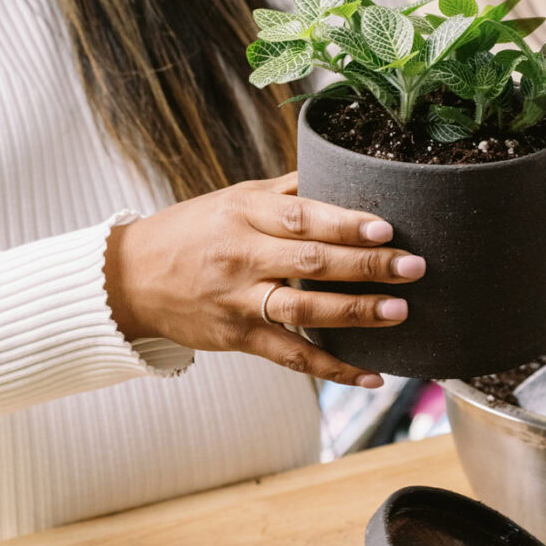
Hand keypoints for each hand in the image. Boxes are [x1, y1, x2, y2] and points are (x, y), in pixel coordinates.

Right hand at [104, 171, 424, 388]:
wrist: (131, 279)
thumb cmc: (190, 231)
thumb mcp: (232, 199)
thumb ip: (284, 191)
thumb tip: (339, 170)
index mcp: (242, 214)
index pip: (301, 217)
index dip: (344, 223)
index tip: (386, 227)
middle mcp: (240, 256)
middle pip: (311, 262)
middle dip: (367, 265)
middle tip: (414, 266)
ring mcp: (238, 300)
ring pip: (304, 310)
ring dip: (356, 313)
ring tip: (399, 311)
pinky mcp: (237, 338)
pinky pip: (291, 357)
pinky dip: (333, 368)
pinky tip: (371, 374)